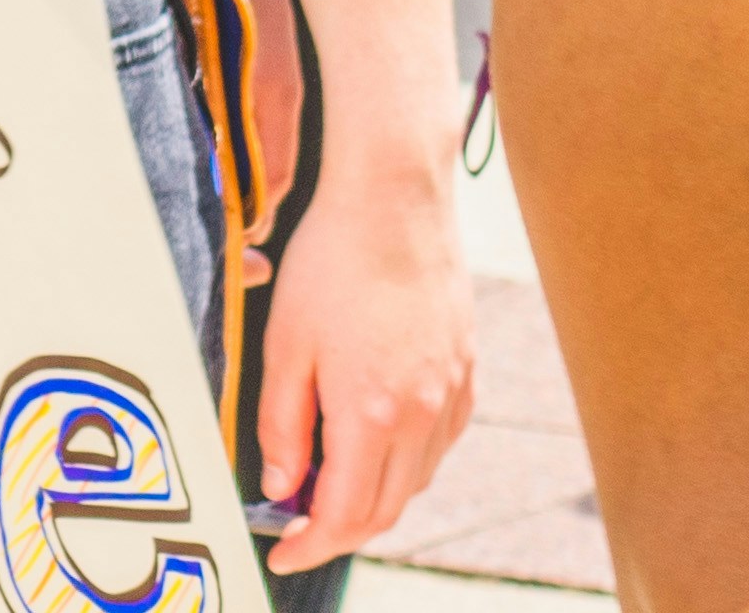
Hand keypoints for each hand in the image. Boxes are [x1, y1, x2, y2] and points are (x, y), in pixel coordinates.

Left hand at [250, 139, 476, 565]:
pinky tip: (377, 440)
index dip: (309, 546)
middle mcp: (422, 409)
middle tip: (298, 526)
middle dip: (339, 532)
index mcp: (372, 412)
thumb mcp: (283, 349)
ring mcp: (452, 387)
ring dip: (374, 496)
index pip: (345, 515)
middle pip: (386, 509)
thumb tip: (282, 485)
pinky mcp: (466, 364)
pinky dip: (408, 460)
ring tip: (329, 479)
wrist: (395, 197)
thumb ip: (281, 429)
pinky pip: (442, 439)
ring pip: (417, 478)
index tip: (281, 551)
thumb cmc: (331, 264)